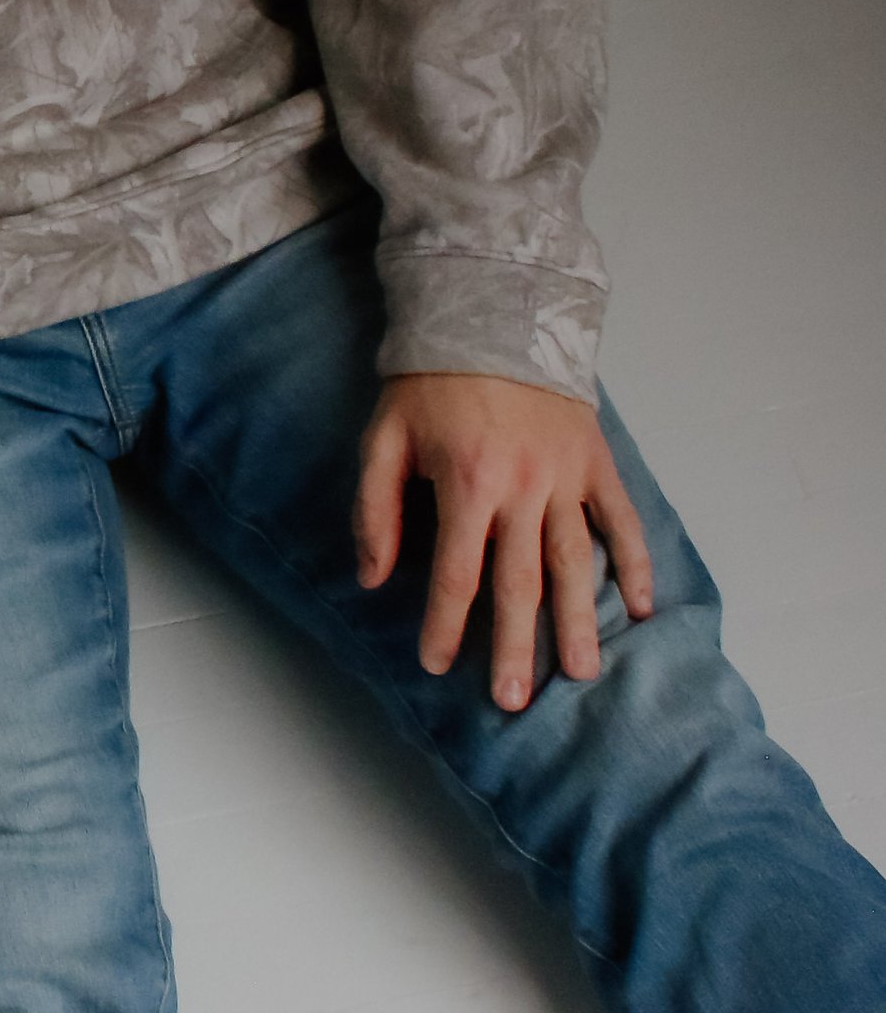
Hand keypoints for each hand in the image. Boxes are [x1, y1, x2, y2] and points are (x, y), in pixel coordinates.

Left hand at [355, 370, 654, 711]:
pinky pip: (621, 520)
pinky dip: (634, 563)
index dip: (445, 625)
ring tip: (581, 673)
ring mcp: (566, 477)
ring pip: (575, 562)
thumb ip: (375, 509)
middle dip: (516, 646)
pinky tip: (640, 608)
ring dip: (578, 622)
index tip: (437, 664)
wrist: (494, 314)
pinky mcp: (596, 462)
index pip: (457, 574)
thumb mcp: (384, 438)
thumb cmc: (431, 382)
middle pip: (520, 583)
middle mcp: (524, 488)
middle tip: (514, 699)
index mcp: (469, 484)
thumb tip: (372, 578)